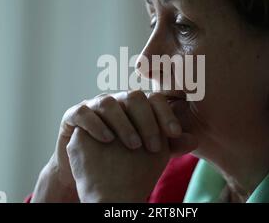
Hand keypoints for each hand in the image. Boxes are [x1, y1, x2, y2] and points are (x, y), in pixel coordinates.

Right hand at [31, 90, 197, 201]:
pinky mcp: (74, 115)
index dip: (166, 114)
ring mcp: (94, 106)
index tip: (175, 133)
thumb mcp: (149, 152)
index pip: (154, 99)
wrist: (90, 172)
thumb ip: (169, 145)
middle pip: (133, 97)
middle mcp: (117, 101)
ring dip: (123, 123)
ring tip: (133, 145)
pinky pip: (83, 112)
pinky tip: (108, 139)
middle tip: (154, 145)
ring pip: (109, 102)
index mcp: (136, 106)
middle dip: (146, 120)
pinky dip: (95, 124)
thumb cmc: (122, 157)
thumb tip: (195, 140)